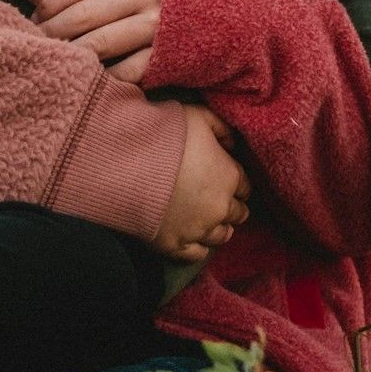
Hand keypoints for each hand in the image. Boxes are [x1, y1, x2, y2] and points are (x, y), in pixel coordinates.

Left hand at [36, 0, 163, 80]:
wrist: (239, 4)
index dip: (49, 2)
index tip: (35, 13)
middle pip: (82, 15)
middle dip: (52, 30)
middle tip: (34, 39)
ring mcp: (159, 25)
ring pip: (97, 44)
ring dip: (70, 53)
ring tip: (53, 57)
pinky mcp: (168, 55)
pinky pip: (123, 70)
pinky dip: (102, 74)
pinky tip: (88, 73)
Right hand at [151, 105, 249, 262]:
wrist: (126, 162)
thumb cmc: (163, 134)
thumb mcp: (198, 116)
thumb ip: (221, 127)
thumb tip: (232, 142)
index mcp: (229, 176)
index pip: (244, 185)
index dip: (234, 181)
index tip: (224, 179)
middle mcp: (220, 207)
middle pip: (237, 213)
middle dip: (231, 206)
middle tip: (217, 200)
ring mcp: (198, 230)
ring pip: (221, 236)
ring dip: (219, 228)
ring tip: (208, 221)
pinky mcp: (175, 245)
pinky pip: (196, 255)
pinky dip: (198, 248)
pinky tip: (192, 239)